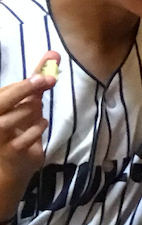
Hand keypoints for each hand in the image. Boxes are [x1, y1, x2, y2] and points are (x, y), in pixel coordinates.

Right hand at [0, 51, 59, 195]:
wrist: (7, 168)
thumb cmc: (14, 130)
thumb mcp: (22, 103)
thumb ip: (35, 82)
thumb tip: (53, 55)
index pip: (3, 93)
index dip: (23, 85)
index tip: (43, 76)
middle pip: (3, 102)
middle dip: (26, 89)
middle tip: (47, 80)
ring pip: (16, 117)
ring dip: (32, 111)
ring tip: (37, 112)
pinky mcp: (10, 152)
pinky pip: (28, 135)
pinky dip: (37, 128)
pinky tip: (41, 124)